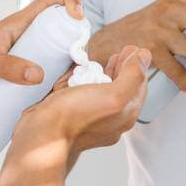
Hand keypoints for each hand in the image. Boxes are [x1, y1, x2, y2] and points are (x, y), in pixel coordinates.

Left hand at [0, 0, 82, 98]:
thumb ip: (8, 67)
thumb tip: (38, 74)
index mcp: (18, 23)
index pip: (50, 1)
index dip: (69, 1)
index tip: (78, 17)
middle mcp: (29, 34)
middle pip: (63, 27)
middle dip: (76, 42)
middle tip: (75, 62)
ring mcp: (31, 51)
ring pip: (62, 50)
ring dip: (70, 64)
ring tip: (62, 83)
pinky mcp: (30, 67)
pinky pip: (53, 67)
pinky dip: (60, 77)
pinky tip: (56, 90)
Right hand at [23, 45, 148, 154]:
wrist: (40, 136)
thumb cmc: (75, 118)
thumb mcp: (113, 95)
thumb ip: (132, 77)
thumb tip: (144, 57)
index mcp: (125, 115)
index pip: (139, 86)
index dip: (138, 65)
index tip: (134, 49)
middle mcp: (110, 119)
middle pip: (122, 88)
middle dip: (124, 68)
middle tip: (124, 51)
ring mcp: (90, 117)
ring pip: (103, 91)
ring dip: (106, 73)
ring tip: (107, 59)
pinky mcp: (71, 114)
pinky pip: (83, 95)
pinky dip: (85, 81)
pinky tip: (82, 71)